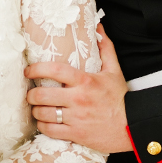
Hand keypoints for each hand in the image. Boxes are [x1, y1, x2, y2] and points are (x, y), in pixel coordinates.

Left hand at [25, 27, 130, 152]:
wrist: (132, 125)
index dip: (36, 69)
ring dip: (36, 111)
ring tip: (37, 108)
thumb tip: (98, 28)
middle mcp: (78, 99)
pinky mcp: (76, 134)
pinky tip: (44, 122)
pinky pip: (49, 130)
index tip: (29, 71)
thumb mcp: (114, 71)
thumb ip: (105, 48)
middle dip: (31, 95)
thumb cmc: (121, 98)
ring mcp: (76, 118)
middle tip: (31, 94)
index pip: (55, 71)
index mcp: (86, 81)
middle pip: (42, 95)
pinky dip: (43, 126)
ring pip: (43, 114)